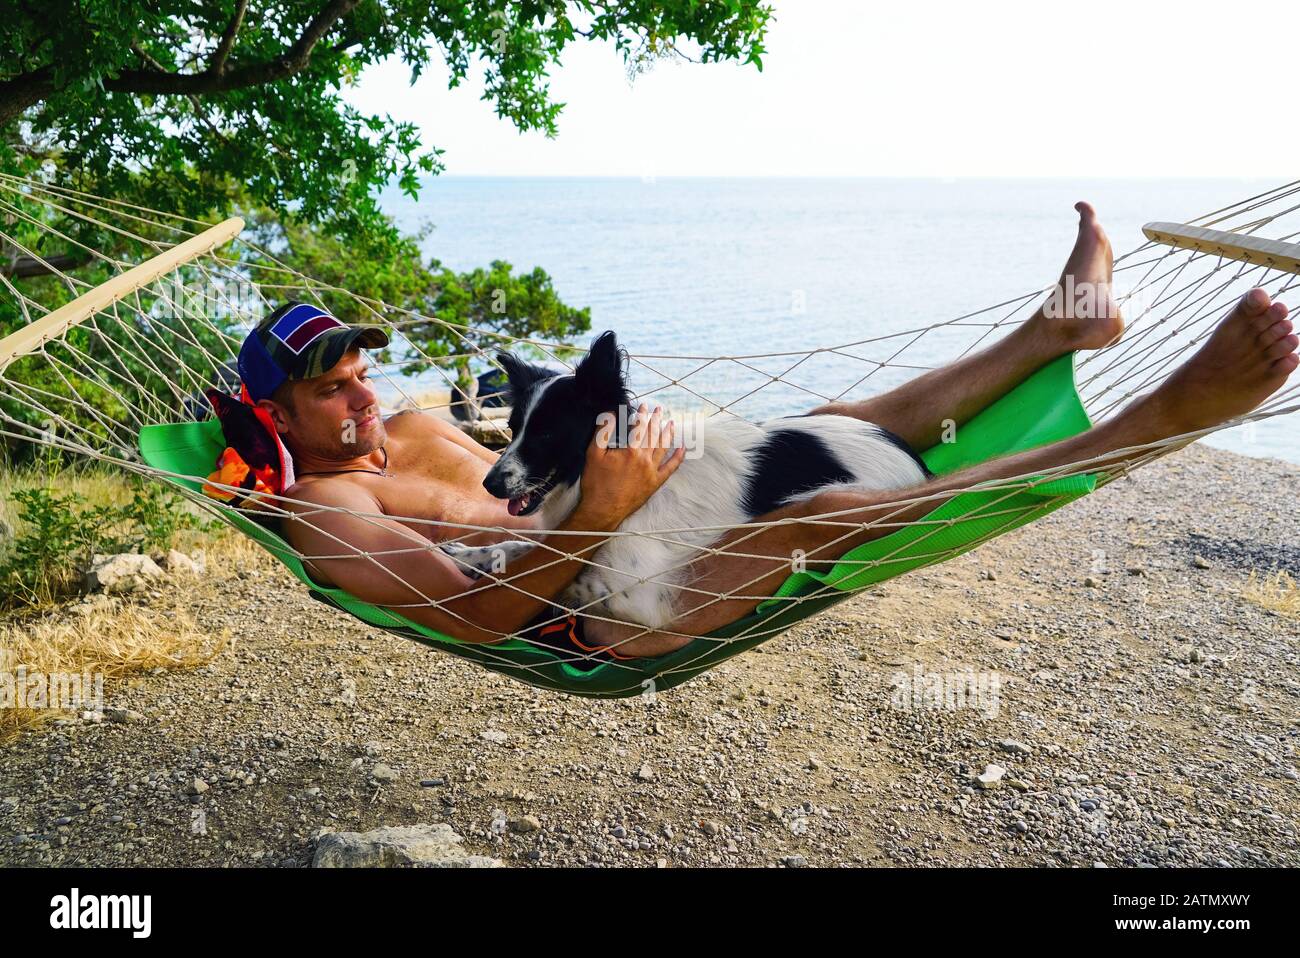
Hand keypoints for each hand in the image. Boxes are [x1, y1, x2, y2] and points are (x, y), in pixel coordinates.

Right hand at [578, 404, 685, 528]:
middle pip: (653, 435)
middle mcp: (644, 459)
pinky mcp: (655, 483)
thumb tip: (610, 414)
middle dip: (656, 420)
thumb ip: (602, 432)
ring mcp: (652, 472)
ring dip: (667, 434)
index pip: (639, 427)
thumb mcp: (593, 454)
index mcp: (630, 451)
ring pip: (663, 448)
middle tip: (660, 409)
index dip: (642, 414)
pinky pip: (671, 468)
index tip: (644, 405)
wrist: (603, 510)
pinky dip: (678, 458)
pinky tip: (682, 449)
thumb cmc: (596, 483)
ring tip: (671, 423)